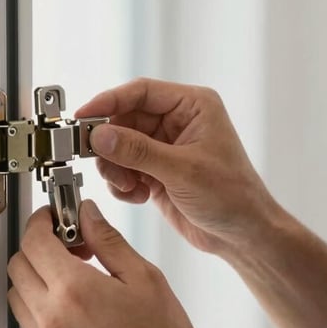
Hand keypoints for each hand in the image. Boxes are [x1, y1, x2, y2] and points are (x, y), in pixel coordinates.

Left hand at [7, 200, 211, 327]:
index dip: (41, 222)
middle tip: (70, 246)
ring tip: (74, 279)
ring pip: (17, 296)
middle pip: (18, 265)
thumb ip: (108, 240)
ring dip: (36, 278)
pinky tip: (75, 309)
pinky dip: (41, 309)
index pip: (33, 241)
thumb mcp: (143, 276)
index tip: (54, 218)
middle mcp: (51, 318)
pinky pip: (28, 327)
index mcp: (74, 290)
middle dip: (38, 248)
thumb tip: (87, 214)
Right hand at [76, 78, 278, 254]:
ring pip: (120, 145)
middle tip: (101, 161)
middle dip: (110, 144)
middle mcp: (177, 121)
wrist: (243, 235)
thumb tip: (100, 135)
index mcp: (192, 106)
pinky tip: (139, 196)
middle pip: (124, 119)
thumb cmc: (232, 196)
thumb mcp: (182, 171)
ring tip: (129, 186)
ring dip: (116, 167)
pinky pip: (124, 168)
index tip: (83, 117)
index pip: (141, 92)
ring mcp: (165, 147)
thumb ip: (138, 151)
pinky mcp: (156, 171)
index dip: (108, 101)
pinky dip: (123, 183)